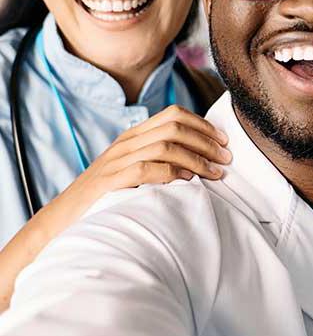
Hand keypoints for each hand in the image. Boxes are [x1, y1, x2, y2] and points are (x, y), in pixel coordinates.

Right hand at [55, 104, 230, 217]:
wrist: (64, 219)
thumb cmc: (108, 199)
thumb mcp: (134, 172)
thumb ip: (161, 162)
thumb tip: (202, 162)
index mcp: (133, 137)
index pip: (173, 115)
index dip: (203, 125)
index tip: (224, 142)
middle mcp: (126, 143)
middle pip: (174, 127)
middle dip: (206, 141)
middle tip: (226, 158)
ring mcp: (116, 161)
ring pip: (165, 145)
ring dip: (196, 158)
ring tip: (215, 173)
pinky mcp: (110, 182)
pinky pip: (146, 168)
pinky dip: (172, 173)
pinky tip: (188, 181)